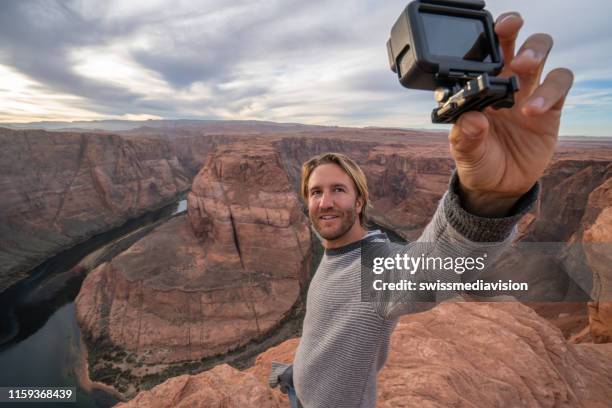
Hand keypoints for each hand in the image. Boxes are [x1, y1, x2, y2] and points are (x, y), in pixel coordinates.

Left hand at [448, 12, 573, 216]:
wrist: (499, 187)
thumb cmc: (478, 163)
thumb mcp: (465, 155)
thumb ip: (465, 138)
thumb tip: (471, 119)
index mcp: (477, 88)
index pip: (481, 54)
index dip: (484, 37)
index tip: (486, 32)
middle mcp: (503, 84)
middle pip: (513, 42)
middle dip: (512, 31)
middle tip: (507, 36)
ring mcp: (528, 93)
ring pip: (540, 55)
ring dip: (534, 53)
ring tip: (523, 68)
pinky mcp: (551, 108)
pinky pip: (559, 86)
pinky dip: (550, 91)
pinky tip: (533, 109)